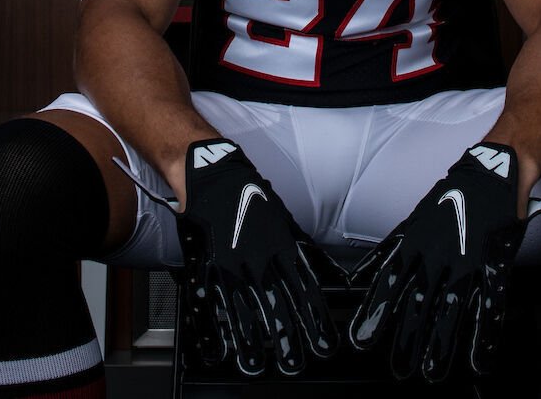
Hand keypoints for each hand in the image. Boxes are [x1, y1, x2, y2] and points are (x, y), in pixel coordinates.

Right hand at [114, 139, 342, 375]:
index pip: (304, 290)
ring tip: (257, 364)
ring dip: (254, 338)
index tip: (323, 342)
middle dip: (288, 336)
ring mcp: (234, 263)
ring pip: (247, 308)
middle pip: (278, 304)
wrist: (213, 176)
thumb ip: (305, 249)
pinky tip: (221, 344)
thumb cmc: (251, 197)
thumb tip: (330, 270)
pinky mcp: (209, 264)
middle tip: (296, 362)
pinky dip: (218, 323)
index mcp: (282, 249)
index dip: (313, 318)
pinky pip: (215, 299)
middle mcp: (261, 259)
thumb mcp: (285, 221)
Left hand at [347, 142, 526, 382]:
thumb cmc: (451, 198)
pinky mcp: (493, 265)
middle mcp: (437, 256)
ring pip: (450, 309)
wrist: (492, 174)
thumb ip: (386, 253)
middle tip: (399, 369)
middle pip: (418, 303)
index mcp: (415, 245)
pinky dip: (485, 334)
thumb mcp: (412, 223)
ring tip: (431, 372)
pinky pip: (489, 304)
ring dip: (441, 343)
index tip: (361, 340)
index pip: (389, 283)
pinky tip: (480, 358)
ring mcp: (466, 262)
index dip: (375, 313)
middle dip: (407, 338)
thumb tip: (357, 277)